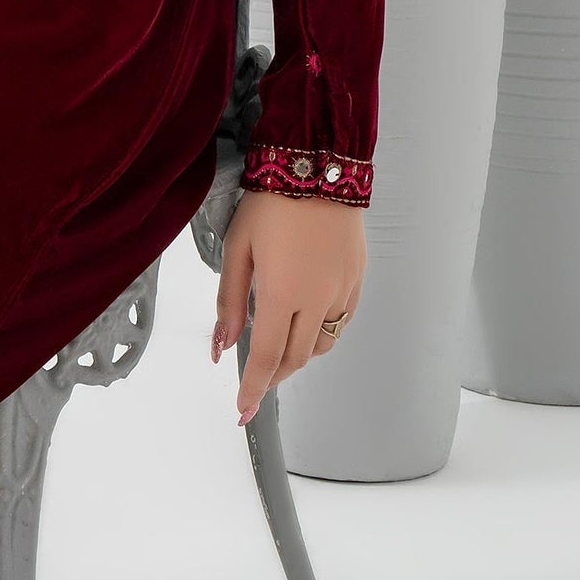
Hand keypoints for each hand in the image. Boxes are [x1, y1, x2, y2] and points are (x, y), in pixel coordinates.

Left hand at [211, 189, 365, 425]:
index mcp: (282, 294)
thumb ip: (229, 299)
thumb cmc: (270, 202)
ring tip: (279, 349)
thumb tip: (222, 344)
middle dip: (275, 374)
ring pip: (322, 343)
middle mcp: (317, 300)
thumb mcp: (238, 247)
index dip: (253, 389)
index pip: (267, 357)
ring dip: (299, 355)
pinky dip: (322, 332)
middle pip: (297, 357)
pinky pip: (341, 320)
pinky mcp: (357, 279)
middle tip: (255, 379)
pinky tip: (306, 320)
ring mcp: (342, 291)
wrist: (318, 167)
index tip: (242, 412)